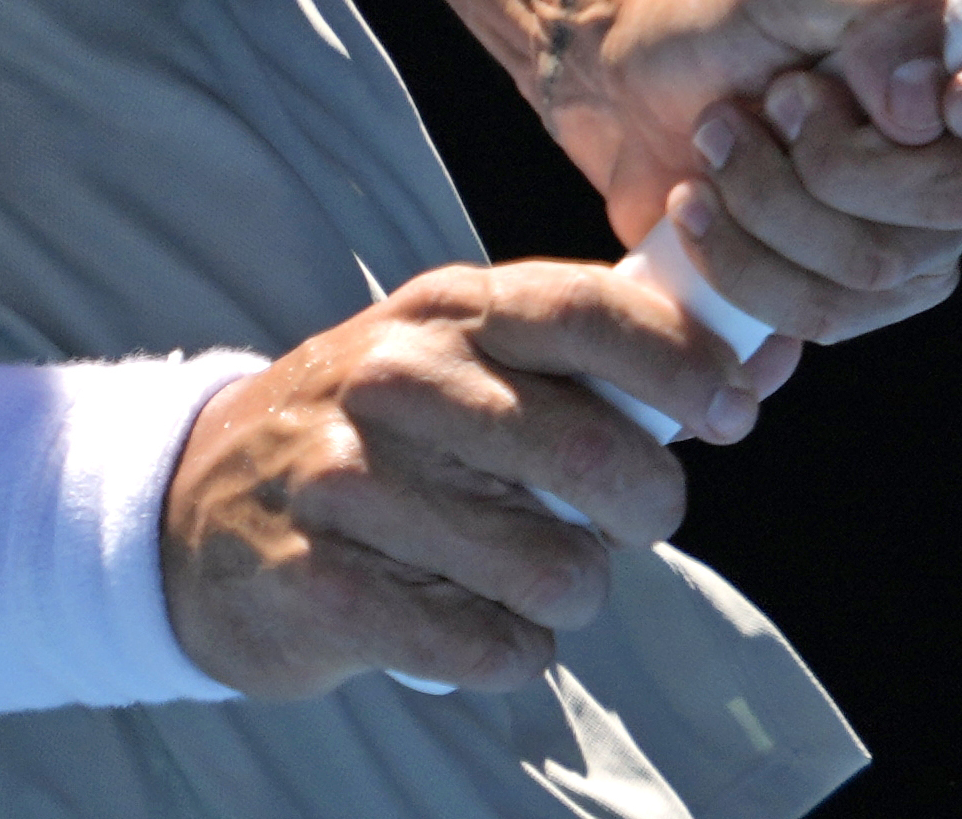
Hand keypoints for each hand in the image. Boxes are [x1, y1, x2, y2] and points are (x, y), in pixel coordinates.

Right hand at [159, 259, 774, 696]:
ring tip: (523, 579)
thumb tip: (767, 356)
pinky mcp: (318, 581)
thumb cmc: (374, 434)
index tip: (731, 410)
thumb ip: (598, 360)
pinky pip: (484, 645)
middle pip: (591, 450)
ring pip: (553, 568)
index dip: (685, 363)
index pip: (592, 309)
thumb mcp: (465, 361)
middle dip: (643, 508)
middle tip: (619, 525)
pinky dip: (504, 651)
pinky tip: (471, 623)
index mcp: (447, 309)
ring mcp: (347, 478)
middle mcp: (395, 377)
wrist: (193, 507)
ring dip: (565, 595)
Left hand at [573, 0, 961, 342]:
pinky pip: (828, 319)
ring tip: (721, 138)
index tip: (952, 101)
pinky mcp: (863, 293)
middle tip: (774, 99)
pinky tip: (704, 205)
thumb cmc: (720, 13)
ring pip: (885, 266)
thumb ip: (876, 7)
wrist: (629, 83)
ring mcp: (933, 228)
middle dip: (836, 157)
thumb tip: (924, 100)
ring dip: (770, 202)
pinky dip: (743, 263)